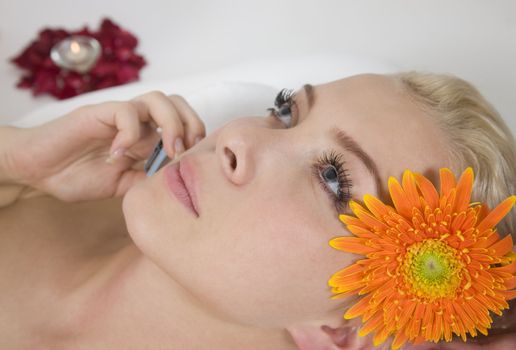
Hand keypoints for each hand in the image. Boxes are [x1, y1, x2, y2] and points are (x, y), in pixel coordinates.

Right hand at [9, 91, 204, 201]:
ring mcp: (119, 116)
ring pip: (157, 99)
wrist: (39, 172)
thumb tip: (176, 181)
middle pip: (176, 103)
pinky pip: (126, 112)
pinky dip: (130, 133)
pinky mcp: (99, 113)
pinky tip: (119, 156)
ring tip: (168, 151)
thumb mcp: (122, 186)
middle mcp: (137, 123)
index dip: (195, 137)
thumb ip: (146, 180)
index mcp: (146, 138)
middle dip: (191, 124)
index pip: (181, 123)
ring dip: (171, 123)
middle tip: (187, 152)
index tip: (195, 161)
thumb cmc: (78, 177)